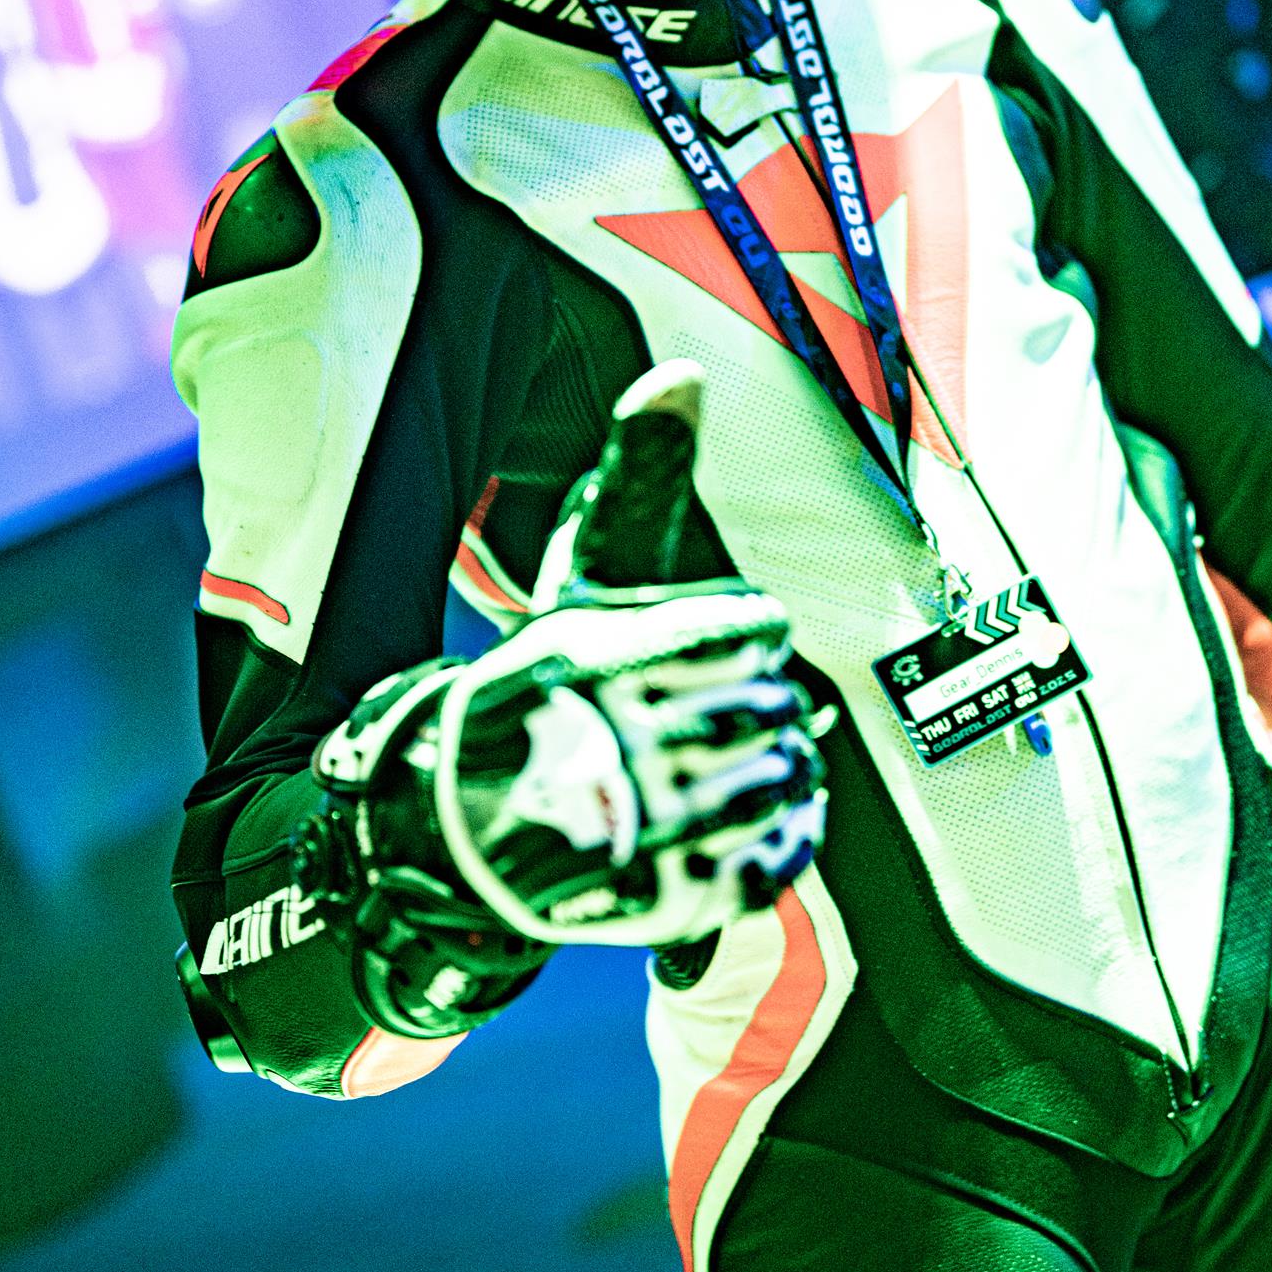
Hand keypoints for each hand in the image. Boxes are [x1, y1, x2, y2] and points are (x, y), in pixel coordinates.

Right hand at [308, 364, 825, 1010]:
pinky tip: (759, 818)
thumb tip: (682, 373)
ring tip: (736, 760)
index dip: (744, 632)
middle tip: (722, 709)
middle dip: (760, 702)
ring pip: (785, 777)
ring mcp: (646, 830)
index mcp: (602, 653)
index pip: (753, 627)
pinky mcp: (672, 898)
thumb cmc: (552, 678)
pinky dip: (787, 835)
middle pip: (775, 702)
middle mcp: (619, 742)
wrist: (483, 823)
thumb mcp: (587, 567)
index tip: (718, 644)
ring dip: (779, 766)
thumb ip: (642, 471)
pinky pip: (780, 859)